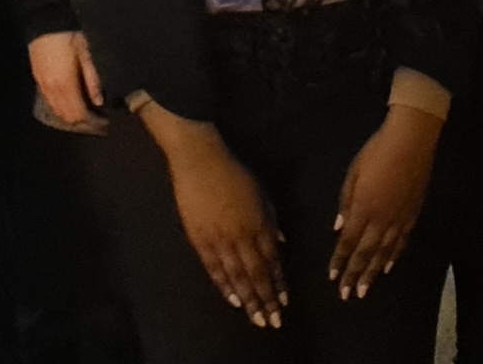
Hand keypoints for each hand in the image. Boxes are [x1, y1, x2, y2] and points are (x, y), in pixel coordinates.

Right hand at [29, 31, 106, 130]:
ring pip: (56, 109)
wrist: (45, 20)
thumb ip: (93, 79)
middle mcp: (52, 89)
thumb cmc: (70, 35)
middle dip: (82, 120)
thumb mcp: (87, 53)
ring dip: (70, 113)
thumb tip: (99, 101)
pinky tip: (71, 98)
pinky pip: (49, 100)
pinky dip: (60, 105)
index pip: (78, 114)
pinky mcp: (37, 78)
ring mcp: (42, 84)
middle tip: (97, 116)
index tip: (104, 120)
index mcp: (66, 85)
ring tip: (85, 109)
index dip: (91, 121)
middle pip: (66, 115)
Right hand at [145, 107, 284, 326]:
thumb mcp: (261, 192)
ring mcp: (219, 239)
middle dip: (266, 300)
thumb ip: (270, 219)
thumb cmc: (233, 172)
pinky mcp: (199, 239)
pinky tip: (233, 301)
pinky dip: (225, 286)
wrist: (199, 160)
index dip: (278, 282)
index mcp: (259, 223)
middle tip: (273, 321)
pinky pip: (214, 268)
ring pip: (237, 277)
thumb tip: (280, 241)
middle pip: (257, 274)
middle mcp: (242, 236)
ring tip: (256, 319)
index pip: (272, 260)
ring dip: (248, 299)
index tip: (284, 301)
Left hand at [330, 105, 440, 299]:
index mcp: (363, 208)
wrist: (410, 142)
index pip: (349, 241)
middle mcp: (381, 220)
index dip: (340, 260)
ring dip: (373, 272)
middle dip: (355, 274)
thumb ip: (345, 203)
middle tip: (347, 294)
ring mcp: (399, 219)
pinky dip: (393, 257)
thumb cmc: (376, 153)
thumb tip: (338, 229)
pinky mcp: (412, 215)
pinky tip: (388, 267)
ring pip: (385, 253)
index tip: (333, 278)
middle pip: (366, 253)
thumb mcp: (353, 174)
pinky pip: (401, 242)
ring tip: (365, 289)